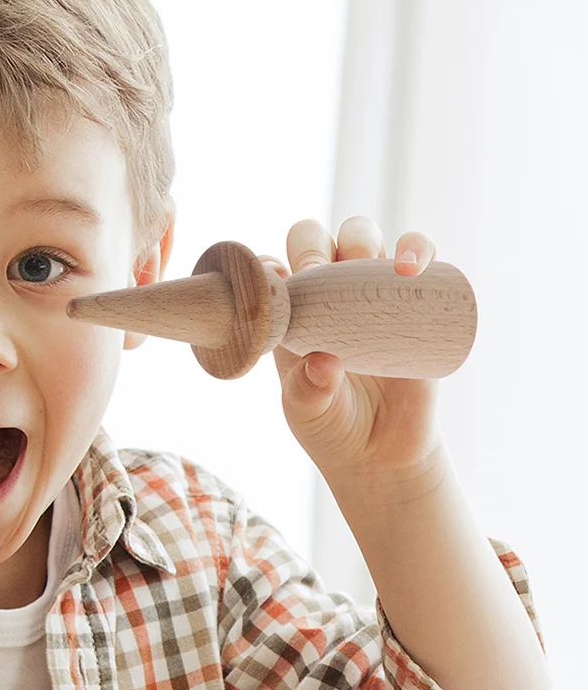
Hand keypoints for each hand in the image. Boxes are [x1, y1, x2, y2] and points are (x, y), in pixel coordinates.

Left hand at [260, 216, 445, 487]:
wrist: (384, 452)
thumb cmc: (331, 425)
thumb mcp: (307, 412)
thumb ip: (308, 390)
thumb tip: (324, 362)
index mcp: (291, 313)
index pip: (274, 269)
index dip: (270, 268)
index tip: (275, 284)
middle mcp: (327, 294)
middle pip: (316, 239)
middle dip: (313, 245)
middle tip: (315, 274)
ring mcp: (370, 292)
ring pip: (363, 237)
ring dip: (361, 238)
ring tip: (365, 263)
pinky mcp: (415, 300)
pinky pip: (419, 258)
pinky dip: (417, 248)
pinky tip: (410, 265)